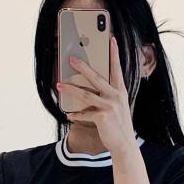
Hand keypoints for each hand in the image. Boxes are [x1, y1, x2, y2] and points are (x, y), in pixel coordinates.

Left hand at [56, 35, 135, 152]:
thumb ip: (107, 96)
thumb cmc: (119, 125)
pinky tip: (68, 114)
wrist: (125, 144)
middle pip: (96, 78)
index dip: (114, 54)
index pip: (117, 69)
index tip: (112, 39)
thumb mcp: (117, 107)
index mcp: (120, 92)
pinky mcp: (102, 117)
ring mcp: (110, 106)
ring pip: (86, 94)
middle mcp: (116, 96)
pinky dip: (76, 114)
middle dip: (83, 67)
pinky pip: (85, 113)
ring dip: (71, 89)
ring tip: (59, 85)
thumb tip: (88, 89)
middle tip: (71, 59)